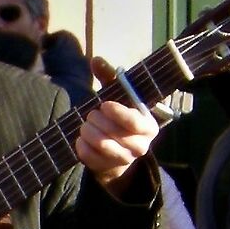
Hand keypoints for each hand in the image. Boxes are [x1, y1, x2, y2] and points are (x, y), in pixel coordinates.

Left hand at [74, 58, 159, 188]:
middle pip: (114, 133)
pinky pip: (90, 158)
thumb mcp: (118, 96)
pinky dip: (81, 146)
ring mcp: (125, 159)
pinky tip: (80, 139)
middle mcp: (141, 146)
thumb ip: (110, 78)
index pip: (134, 122)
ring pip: (102, 146)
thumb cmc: (118, 117)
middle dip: (96, 121)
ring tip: (84, 125)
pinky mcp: (108, 168)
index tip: (103, 105)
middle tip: (90, 114)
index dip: (117, 113)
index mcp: (149, 126)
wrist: (117, 149)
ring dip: (88, 132)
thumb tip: (96, 60)